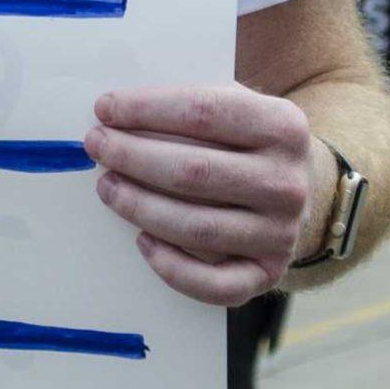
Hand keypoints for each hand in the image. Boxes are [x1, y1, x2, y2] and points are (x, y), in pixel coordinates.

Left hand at [83, 84, 316, 305]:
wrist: (293, 188)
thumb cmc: (243, 141)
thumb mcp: (233, 105)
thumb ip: (186, 104)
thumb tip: (116, 112)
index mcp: (282, 126)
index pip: (203, 111)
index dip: (146, 109)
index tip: (105, 109)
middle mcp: (287, 182)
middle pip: (194, 171)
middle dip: (132, 156)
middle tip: (96, 146)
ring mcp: (282, 232)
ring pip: (196, 226)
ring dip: (139, 207)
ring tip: (107, 187)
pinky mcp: (269, 273)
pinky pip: (215, 284)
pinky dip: (172, 268)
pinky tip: (142, 241)